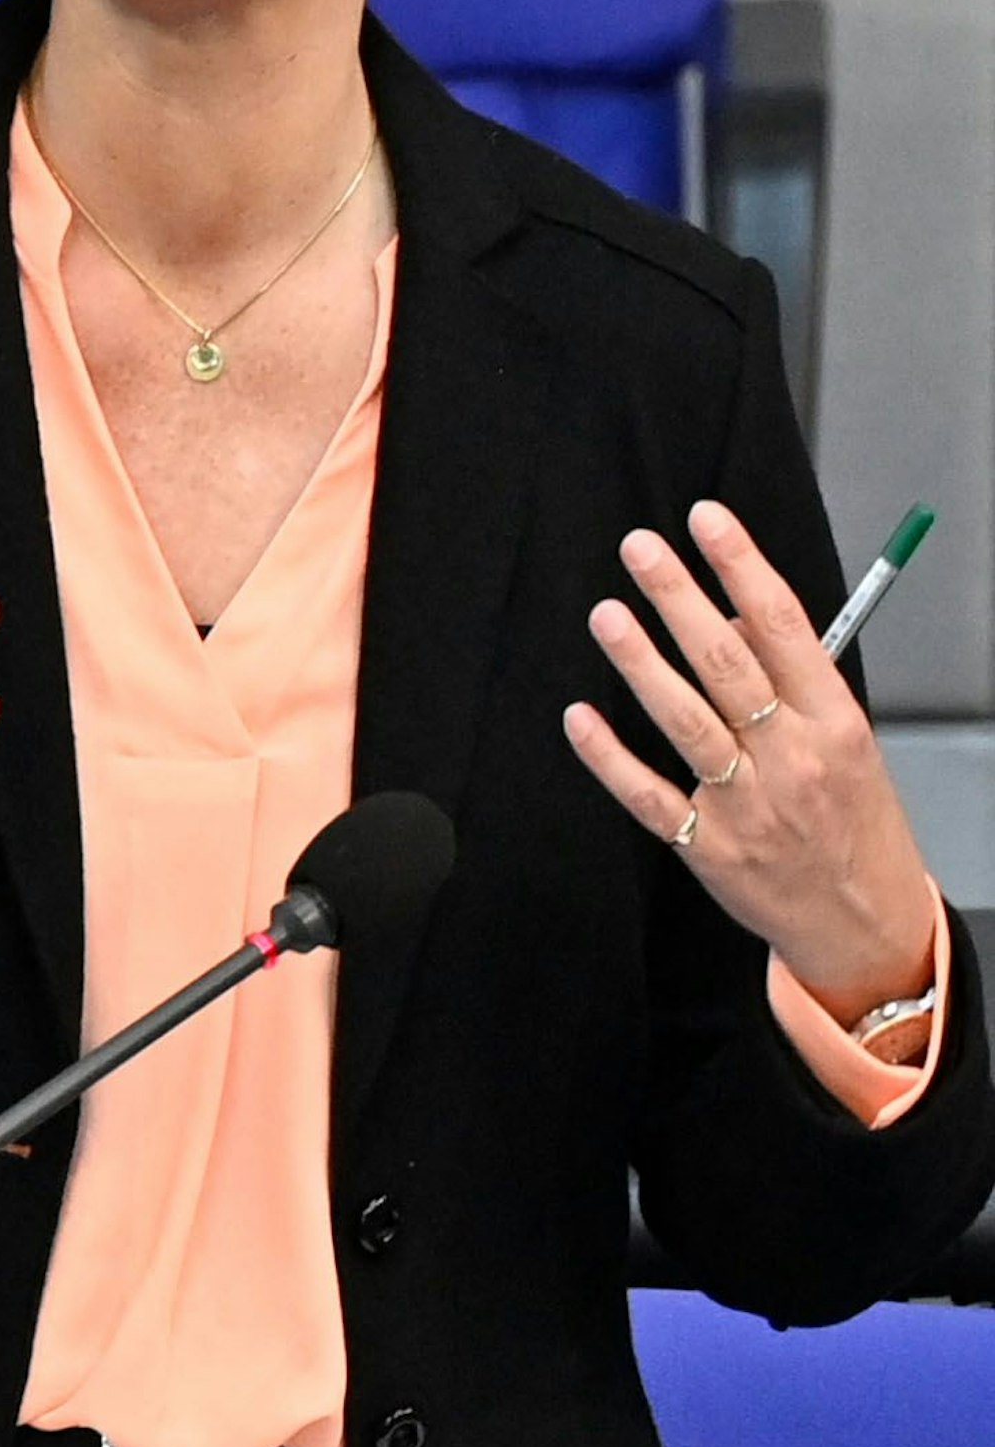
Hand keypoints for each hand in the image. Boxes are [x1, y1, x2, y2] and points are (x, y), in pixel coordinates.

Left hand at [562, 499, 933, 1025]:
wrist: (865, 926)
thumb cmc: (856, 822)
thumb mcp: (847, 742)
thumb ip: (793, 680)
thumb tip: (731, 617)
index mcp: (835, 725)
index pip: (786, 629)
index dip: (742, 567)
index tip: (707, 520)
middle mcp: (792, 761)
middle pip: (730, 666)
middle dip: (681, 600)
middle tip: (640, 550)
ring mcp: (747, 807)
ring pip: (686, 724)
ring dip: (641, 665)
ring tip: (608, 614)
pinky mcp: (708, 849)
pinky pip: (649, 797)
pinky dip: (611, 757)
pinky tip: (580, 717)